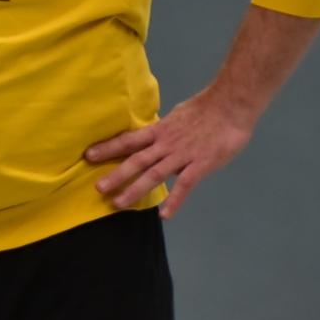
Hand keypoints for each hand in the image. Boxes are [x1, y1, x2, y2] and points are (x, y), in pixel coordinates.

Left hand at [84, 88, 254, 218]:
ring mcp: (182, 155)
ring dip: (135, 189)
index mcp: (160, 130)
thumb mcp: (177, 115)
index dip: (109, 147)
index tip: (89, 155)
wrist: (231, 104)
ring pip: (154, 174)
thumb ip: (165, 129)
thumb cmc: (206, 108)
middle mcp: (166, 144)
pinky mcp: (201, 164)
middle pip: (136, 160)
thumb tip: (155, 135)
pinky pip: (185, 185)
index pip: (129, 140)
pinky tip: (164, 215)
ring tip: (118, 203)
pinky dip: (175, 200)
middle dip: (116, 174)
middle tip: (98, 188)